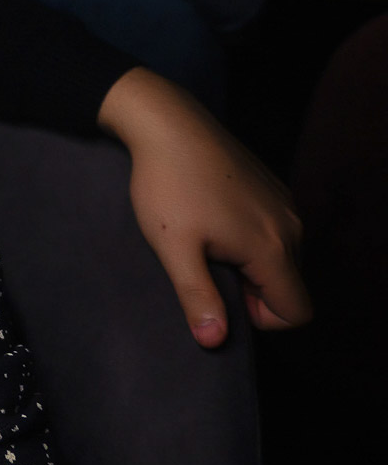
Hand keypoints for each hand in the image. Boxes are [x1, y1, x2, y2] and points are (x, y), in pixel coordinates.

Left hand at [97, 66, 310, 345]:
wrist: (166, 123)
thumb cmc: (166, 185)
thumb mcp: (174, 248)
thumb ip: (197, 296)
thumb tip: (214, 341)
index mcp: (274, 247)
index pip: (298, 312)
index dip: (261, 319)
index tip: (221, 295)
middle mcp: (291, 226)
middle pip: (289, 286)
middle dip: (251, 291)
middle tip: (203, 265)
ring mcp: (284, 203)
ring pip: (282, 258)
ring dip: (248, 264)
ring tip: (204, 240)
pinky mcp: (272, 186)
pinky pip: (274, 231)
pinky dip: (250, 239)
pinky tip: (211, 218)